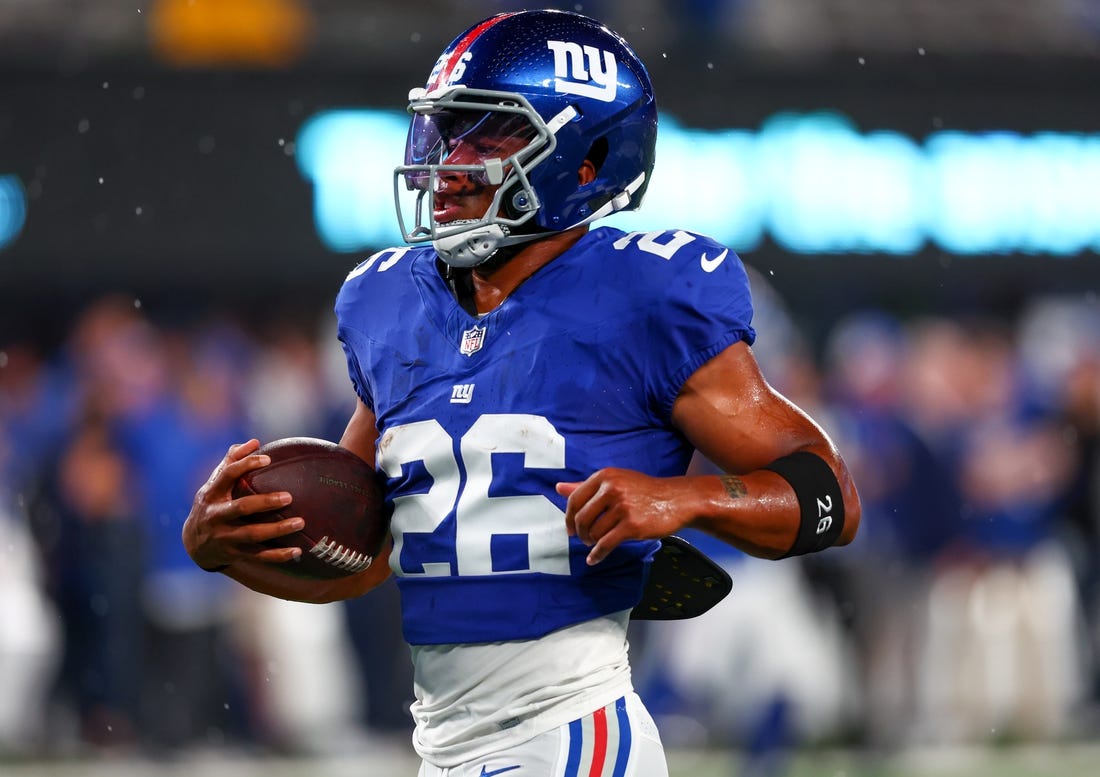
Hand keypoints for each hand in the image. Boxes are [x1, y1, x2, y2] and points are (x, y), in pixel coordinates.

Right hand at [182, 439, 305, 570]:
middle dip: (265, 502)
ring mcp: (225, 537)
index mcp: (212, 494)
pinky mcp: (234, 554)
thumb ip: (232, 461)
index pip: (227, 475)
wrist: (194, 543)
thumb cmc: (212, 504)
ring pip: (253, 534)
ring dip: (277, 530)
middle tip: (289, 497)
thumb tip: (254, 441)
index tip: (267, 459)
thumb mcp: (215, 484)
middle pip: (242, 508)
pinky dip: (278, 555)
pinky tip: (297, 551)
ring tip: (300, 522)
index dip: (246, 465)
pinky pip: (258, 556)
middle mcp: (216, 515)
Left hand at [556, 468, 697, 565]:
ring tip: (597, 543)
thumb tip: (558, 487)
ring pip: (594, 532)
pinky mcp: (632, 525)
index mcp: (605, 476)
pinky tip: (594, 559)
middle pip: (581, 518)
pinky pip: (606, 544)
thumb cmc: (644, 491)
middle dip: (580, 533)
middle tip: (585, 539)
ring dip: (591, 543)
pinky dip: (597, 555)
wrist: (677, 499)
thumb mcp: (615, 481)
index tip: (570, 529)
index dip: (569, 517)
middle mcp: (612, 489)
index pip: (574, 499)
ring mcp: (623, 507)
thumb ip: (585, 486)